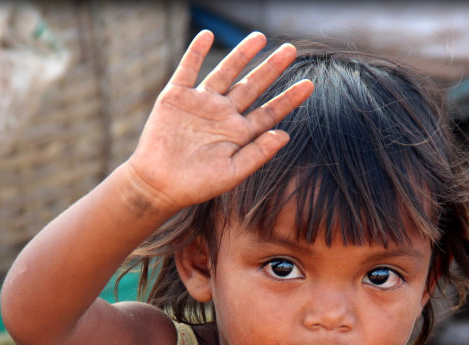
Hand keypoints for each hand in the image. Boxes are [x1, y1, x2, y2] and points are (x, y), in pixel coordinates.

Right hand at [127, 30, 313, 213]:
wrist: (158, 185)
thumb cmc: (196, 185)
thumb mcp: (232, 173)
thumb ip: (258, 153)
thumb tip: (286, 134)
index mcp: (238, 134)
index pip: (269, 112)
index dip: (289, 99)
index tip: (310, 85)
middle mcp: (222, 115)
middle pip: (252, 87)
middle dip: (271, 68)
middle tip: (290, 50)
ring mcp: (200, 104)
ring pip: (225, 72)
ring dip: (241, 54)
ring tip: (260, 37)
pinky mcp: (176, 97)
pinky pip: (187, 68)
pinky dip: (195, 51)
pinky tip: (207, 35)